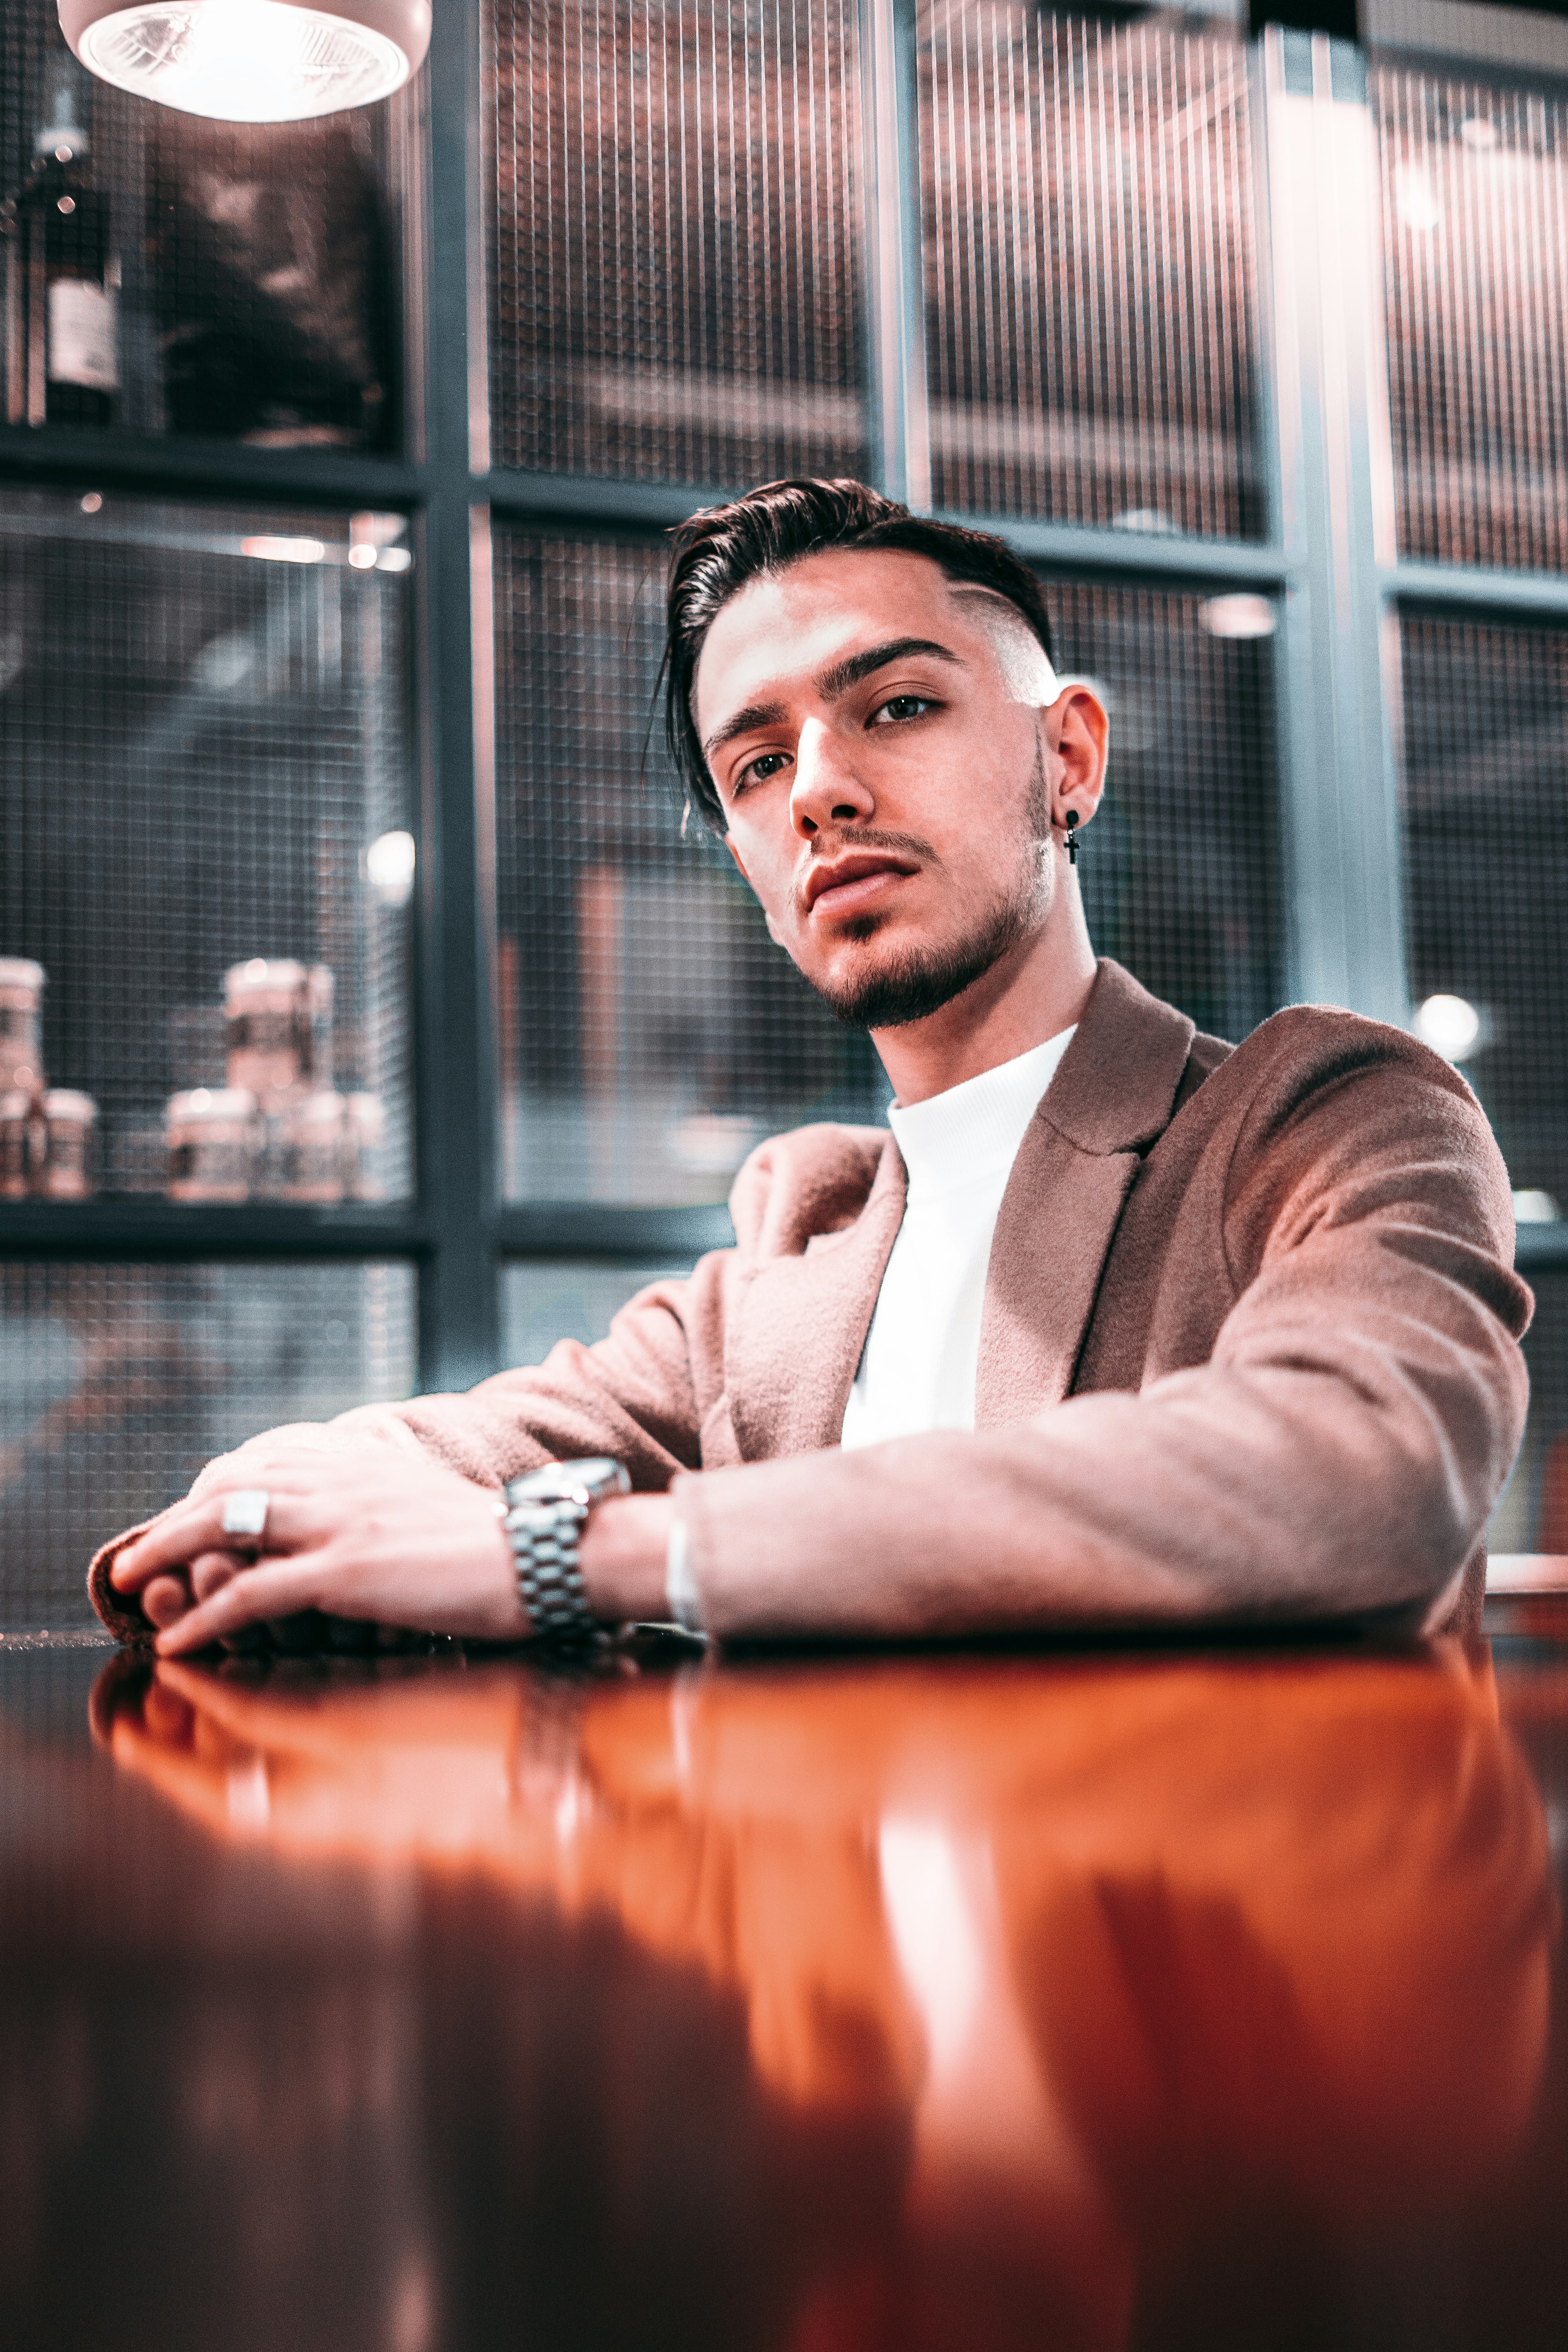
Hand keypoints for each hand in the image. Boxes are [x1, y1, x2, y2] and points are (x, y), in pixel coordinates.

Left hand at [111, 1446, 523, 1655]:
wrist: (550, 1553)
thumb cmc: (499, 1542)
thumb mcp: (427, 1502)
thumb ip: (380, 1499)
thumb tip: (358, 1513)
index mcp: (362, 1459)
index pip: (262, 1456)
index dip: (212, 1485)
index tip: (186, 1514)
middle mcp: (342, 1478)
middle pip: (227, 1484)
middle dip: (169, 1520)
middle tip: (135, 1555)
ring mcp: (341, 1521)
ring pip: (223, 1526)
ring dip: (163, 1556)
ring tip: (129, 1586)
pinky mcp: (348, 1570)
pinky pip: (253, 1593)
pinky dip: (205, 1619)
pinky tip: (178, 1644)